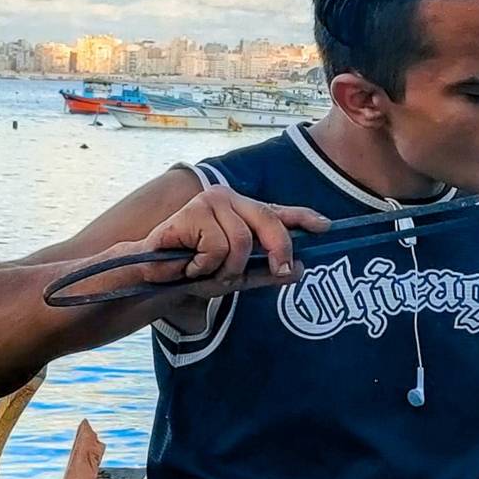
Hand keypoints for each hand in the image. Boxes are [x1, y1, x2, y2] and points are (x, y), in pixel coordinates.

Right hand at [137, 186, 330, 299]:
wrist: (153, 278)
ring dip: (225, 268)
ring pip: (241, 242)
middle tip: (279, 270)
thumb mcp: (237, 277)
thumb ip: (267, 273)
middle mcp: (229, 200)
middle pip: (267, 221)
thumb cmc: (193, 273)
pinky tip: (188, 264)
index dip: (303, 216)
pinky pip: (217, 247)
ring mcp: (210, 202)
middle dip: (278, 250)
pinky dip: (204, 266)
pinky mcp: (193, 211)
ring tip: (204, 270)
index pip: (277, 211)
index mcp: (242, 213)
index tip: (326, 227)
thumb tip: (299, 269)